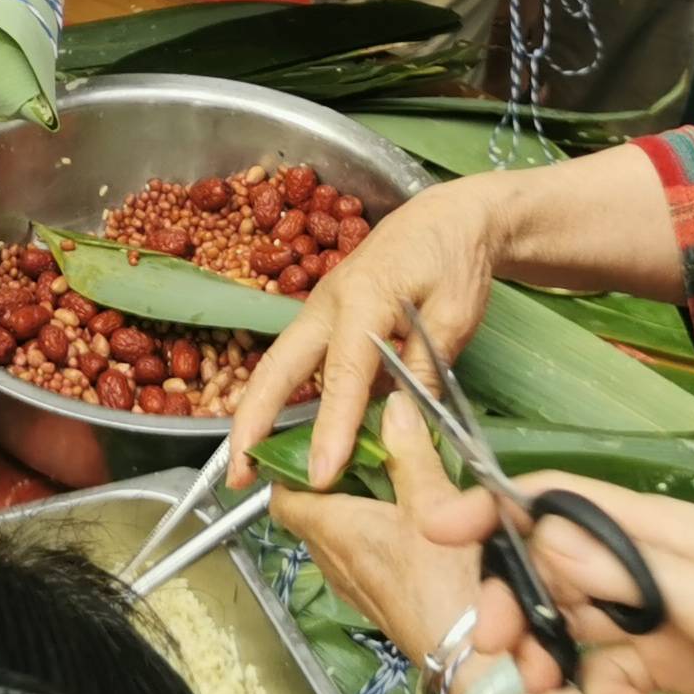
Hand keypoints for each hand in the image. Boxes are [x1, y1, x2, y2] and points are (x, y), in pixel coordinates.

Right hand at [224, 175, 509, 489]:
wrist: (446, 217)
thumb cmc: (454, 260)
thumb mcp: (456, 314)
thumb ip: (427, 368)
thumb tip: (404, 424)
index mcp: (364, 299)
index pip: (344, 375)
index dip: (331, 428)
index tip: (321, 476)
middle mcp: (327, 304)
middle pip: (277, 368)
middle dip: (252, 422)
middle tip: (237, 476)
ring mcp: (319, 310)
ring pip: (277, 367)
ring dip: (257, 414)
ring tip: (245, 468)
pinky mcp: (323, 319)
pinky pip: (296, 363)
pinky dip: (280, 400)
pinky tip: (280, 436)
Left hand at [273, 399, 479, 672]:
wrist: (469, 656)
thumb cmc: (444, 580)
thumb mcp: (432, 503)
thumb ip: (411, 452)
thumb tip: (395, 405)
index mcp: (331, 529)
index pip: (281, 497)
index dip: (285, 469)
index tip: (306, 444)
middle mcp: (332, 561)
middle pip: (310, 514)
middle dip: (328, 483)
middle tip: (358, 454)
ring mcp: (354, 588)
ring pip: (337, 539)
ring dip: (354, 512)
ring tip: (387, 485)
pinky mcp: (378, 604)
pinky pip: (361, 561)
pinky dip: (373, 538)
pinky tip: (409, 529)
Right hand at [412, 470, 693, 693]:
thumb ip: (632, 573)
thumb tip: (544, 535)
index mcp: (663, 531)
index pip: (560, 503)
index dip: (494, 512)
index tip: (438, 534)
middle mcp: (655, 566)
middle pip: (554, 569)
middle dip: (518, 606)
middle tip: (499, 654)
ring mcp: (664, 617)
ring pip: (578, 624)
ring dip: (554, 656)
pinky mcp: (679, 665)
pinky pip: (612, 671)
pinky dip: (604, 693)